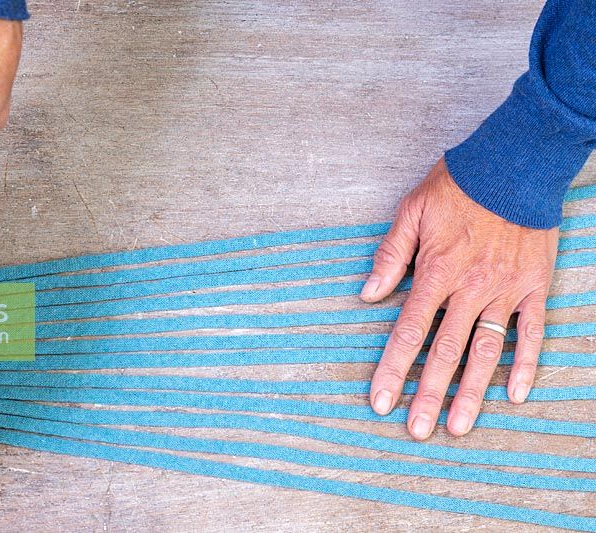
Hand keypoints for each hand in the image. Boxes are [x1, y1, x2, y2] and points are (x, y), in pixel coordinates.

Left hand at [362, 158, 558, 439]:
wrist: (515, 163)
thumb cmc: (457, 186)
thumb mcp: (411, 212)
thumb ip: (389, 256)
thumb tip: (366, 295)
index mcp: (435, 272)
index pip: (408, 331)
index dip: (392, 369)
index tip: (379, 400)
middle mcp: (470, 288)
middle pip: (444, 352)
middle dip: (427, 394)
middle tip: (416, 431)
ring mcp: (506, 290)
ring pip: (486, 350)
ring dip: (471, 391)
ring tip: (457, 426)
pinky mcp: (534, 287)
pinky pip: (532, 332)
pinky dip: (526, 363)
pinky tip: (514, 395)